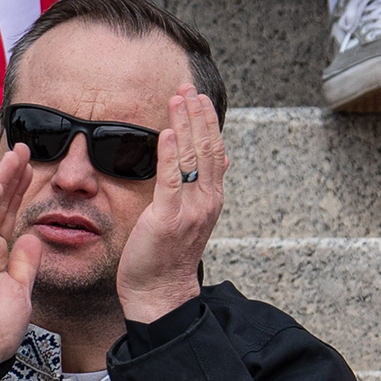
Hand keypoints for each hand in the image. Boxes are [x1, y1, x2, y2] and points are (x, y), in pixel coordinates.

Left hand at [114, 83, 225, 326]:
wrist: (161, 293)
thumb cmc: (167, 258)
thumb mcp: (190, 218)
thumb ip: (200, 189)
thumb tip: (219, 162)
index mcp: (211, 199)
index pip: (215, 151)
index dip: (207, 122)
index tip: (198, 97)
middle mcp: (206, 201)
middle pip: (207, 147)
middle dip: (198, 114)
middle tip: (188, 87)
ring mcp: (189, 209)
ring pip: (193, 158)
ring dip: (186, 124)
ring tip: (178, 98)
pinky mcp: (167, 218)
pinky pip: (171, 180)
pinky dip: (171, 154)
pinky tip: (168, 132)